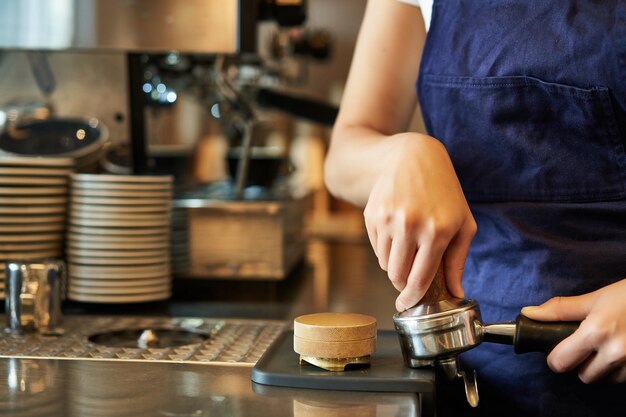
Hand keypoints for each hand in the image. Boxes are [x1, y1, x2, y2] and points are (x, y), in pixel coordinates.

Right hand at [364, 133, 475, 310]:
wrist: (412, 156)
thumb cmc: (444, 191)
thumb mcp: (462, 223)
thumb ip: (458, 261)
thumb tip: (455, 292)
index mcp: (437, 232)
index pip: (420, 279)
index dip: (412, 298)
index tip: (407, 305)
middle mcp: (410, 226)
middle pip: (397, 275)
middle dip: (403, 283)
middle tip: (410, 278)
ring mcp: (388, 219)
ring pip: (384, 263)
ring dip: (395, 264)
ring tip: (407, 247)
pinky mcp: (372, 214)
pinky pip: (375, 247)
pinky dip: (385, 249)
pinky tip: (396, 232)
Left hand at [522, 279, 625, 382]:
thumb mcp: (594, 299)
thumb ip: (560, 310)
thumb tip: (529, 313)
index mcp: (596, 332)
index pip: (560, 362)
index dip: (555, 356)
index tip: (559, 349)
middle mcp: (615, 352)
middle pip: (582, 375)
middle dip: (580, 363)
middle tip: (586, 345)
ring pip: (604, 379)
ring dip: (601, 367)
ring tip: (607, 345)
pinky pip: (622, 378)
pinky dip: (619, 369)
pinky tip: (621, 351)